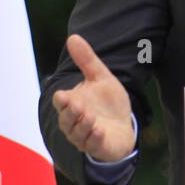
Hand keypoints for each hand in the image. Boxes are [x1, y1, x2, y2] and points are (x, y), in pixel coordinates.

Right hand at [52, 34, 135, 162]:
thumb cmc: (107, 103)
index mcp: (71, 104)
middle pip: (66, 119)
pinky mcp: (98, 147)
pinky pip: (92, 145)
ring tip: (91, 117)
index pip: (60, 102)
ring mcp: (84, 136)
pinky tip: (100, 130)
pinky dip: (94, 139)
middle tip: (78, 105)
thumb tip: (72, 37)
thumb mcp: (101, 77)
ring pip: (77, 133)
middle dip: (71, 113)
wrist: (124, 126)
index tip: (64, 96)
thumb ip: (87, 60)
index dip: (61, 100)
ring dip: (83, 125)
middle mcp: (73, 122)